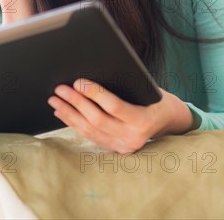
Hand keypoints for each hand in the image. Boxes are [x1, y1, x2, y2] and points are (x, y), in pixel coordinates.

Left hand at [47, 79, 195, 153]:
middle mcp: (133, 137)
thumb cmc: (157, 98)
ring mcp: (123, 146)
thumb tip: (93, 73)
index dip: (94, 93)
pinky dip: (74, 123)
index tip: (77, 81)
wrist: (169, 121)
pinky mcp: (115, 149)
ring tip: (55, 100)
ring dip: (69, 113)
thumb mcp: (148, 89)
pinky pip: (90, 136)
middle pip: (97, 119)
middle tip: (59, 89)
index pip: (113, 106)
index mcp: (143, 120)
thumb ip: (125, 86)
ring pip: (89, 130)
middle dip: (75, 102)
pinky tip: (63, 113)